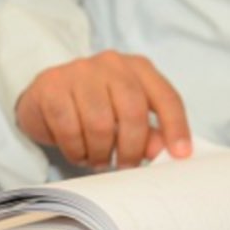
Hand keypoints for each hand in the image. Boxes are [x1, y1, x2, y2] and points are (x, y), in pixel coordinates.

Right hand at [16, 50, 191, 169]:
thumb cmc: (99, 107)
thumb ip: (151, 132)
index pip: (167, 97)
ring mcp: (79, 71)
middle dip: (132, 148)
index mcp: (140, 68)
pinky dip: (76, 150)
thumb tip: (164, 151)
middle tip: (127, 166)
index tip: (181, 154)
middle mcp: (112, 64)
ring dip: (101, 152)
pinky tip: (79, 152)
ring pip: (99, 124)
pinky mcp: (51, 86)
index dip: (176, 128)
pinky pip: (69, 129)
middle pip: (133, 112)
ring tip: (100, 160)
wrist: (48, 95)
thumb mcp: (130, 117)